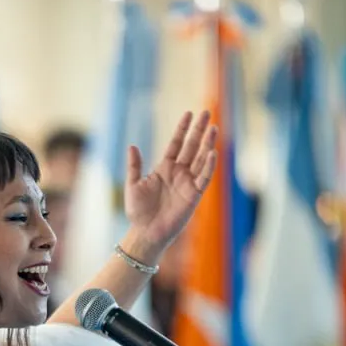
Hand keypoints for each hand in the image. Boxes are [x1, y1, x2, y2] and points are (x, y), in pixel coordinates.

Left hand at [122, 111, 217, 260]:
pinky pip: (204, 178)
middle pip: (192, 146)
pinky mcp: (194, 195)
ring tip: (213, 127)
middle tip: (206, 113)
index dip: (182, 129)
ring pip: (201, 159)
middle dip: (199, 130)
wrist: (145, 232)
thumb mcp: (133, 185)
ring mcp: (188, 183)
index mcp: (164, 168)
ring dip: (207, 144)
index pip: (176, 143)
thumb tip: (132, 146)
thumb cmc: (138, 211)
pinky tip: (212, 152)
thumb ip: (135, 166)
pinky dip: (209, 166)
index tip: (189, 113)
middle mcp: (178, 173)